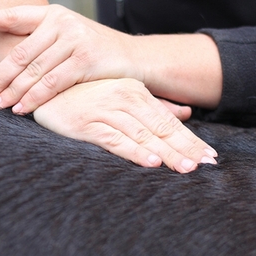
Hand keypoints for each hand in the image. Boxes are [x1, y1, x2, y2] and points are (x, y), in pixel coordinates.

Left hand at [0, 4, 138, 113]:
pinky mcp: (85, 59)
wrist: (134, 57)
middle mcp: (61, 22)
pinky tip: (22, 109)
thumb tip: (7, 68)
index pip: (13, 16)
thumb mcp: (68, 38)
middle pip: (20, 54)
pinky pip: (52, 83)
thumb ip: (42, 45)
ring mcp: (74, 39)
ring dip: (12, 92)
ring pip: (33, 71)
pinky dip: (34, 98)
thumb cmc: (94, 51)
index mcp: (51, 14)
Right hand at [32, 79, 217, 172]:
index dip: (191, 139)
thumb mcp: (123, 94)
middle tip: (207, 165)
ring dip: (166, 152)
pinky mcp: (86, 124)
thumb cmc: (87, 94)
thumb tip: (185, 113)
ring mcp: (105, 110)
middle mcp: (124, 99)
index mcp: (136, 92)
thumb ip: (155, 104)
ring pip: (142, 134)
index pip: (168, 121)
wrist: (44, 87)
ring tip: (186, 168)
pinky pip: (114, 139)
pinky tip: (149, 161)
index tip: (211, 157)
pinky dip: (132, 150)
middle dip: (186, 148)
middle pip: (161, 128)